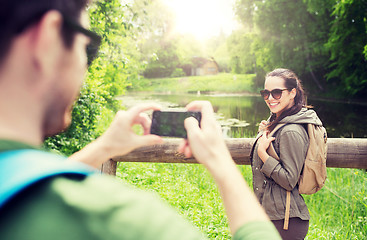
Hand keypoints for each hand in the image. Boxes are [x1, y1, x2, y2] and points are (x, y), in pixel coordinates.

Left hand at [98, 104, 163, 157]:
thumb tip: (161, 139)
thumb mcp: (135, 143)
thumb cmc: (116, 145)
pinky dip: (139, 127)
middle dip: (147, 125)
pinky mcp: (122, 121)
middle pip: (141, 116)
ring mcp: (122, 117)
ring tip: (145, 137)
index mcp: (125, 117)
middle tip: (150, 136)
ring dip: (144, 127)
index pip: (141, 107)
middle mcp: (123, 115)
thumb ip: (149, 140)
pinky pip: (135, 121)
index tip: (160, 108)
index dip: (151, 106)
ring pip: (139, 119)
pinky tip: (142, 134)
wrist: (103, 149)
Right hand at [179, 101, 272, 233]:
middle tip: (181, 140)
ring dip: (188, 141)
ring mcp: (213, 134)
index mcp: (209, 122)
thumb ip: (190, 123)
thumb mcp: (194, 135)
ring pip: (197, 133)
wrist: (220, 166)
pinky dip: (194, 145)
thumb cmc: (208, 151)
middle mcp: (212, 126)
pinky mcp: (212, 142)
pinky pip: (200, 140)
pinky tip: (190, 154)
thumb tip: (189, 119)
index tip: (186, 110)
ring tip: (185, 151)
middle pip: (197, 122)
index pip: (204, 105)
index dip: (194, 104)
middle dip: (186, 131)